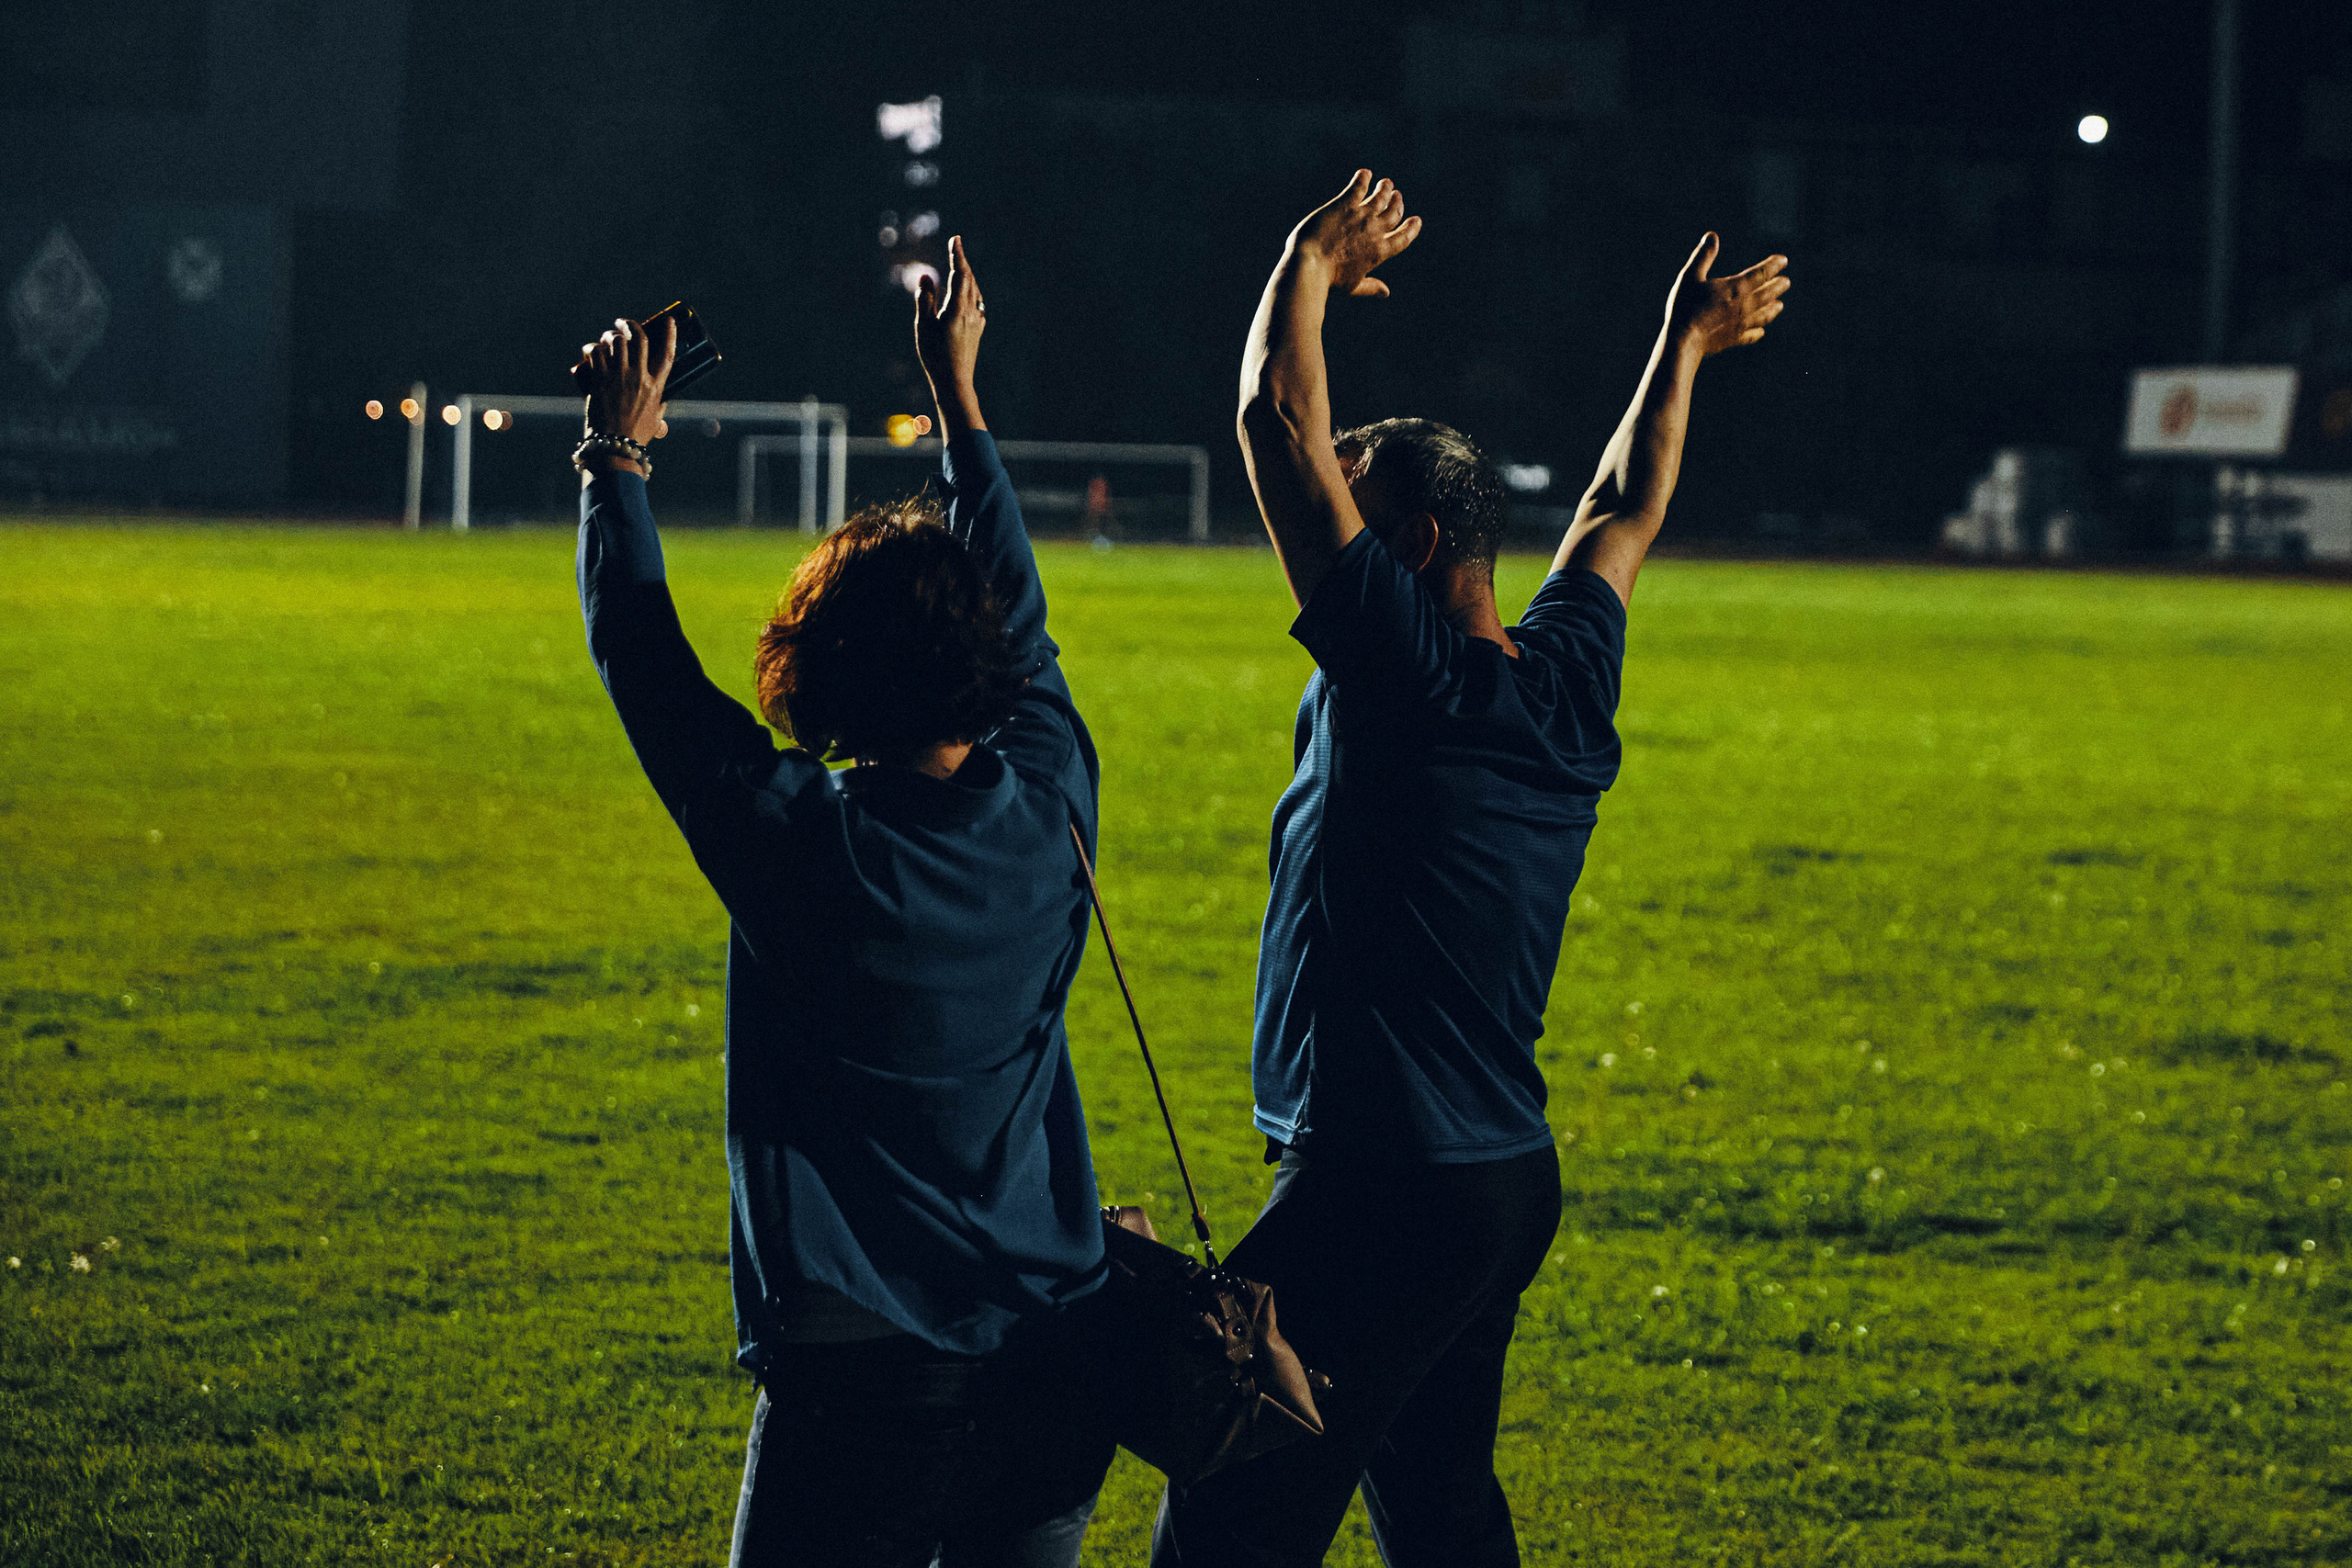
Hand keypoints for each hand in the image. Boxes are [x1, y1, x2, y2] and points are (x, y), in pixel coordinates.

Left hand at [574, 315, 676, 450]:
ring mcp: (618, 378)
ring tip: (607, 337)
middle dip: (630, 325)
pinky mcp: (599, 380)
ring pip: (616, 342)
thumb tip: (663, 403)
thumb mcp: (655, 421)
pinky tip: (592, 350)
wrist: (613, 445)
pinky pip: (596, 353)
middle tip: (623, 323)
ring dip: (610, 335)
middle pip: (638, 339)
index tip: (669, 321)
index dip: (670, 334)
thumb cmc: (636, 436)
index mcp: (655, 387)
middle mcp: (638, 378)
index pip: (667, 354)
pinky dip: (593, 348)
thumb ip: (660, 408)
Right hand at [914, 236, 985, 429]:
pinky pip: (977, 302)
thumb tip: (926, 276)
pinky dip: (972, 290)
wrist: (955, 382)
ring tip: (960, 264)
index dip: (957, 255)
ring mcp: (977, 321)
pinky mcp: (978, 329)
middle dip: (962, 261)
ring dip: (968, 275)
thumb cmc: (934, 355)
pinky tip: (970, 292)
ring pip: (975, 290)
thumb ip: (925, 299)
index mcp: (957, 309)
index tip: (955, 239)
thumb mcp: (924, 326)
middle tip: (956, 245)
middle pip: (969, 279)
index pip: (959, 274)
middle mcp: (971, 312)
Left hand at [1290, 170, 1421, 297]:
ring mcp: (1360, 216)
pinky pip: (1358, 186)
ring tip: (1386, 183)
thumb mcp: (1352, 287)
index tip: (1416, 220)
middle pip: (1394, 212)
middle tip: (1396, 196)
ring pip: (1380, 196)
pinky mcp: (1344, 204)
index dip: (1412, 228)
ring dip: (1385, 188)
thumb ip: (1371, 287)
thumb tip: (1386, 292)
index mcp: (1379, 253)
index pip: (1403, 238)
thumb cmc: (1328, 281)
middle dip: (1397, 203)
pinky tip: (1364, 173)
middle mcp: (1374, 231)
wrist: (1308, 267)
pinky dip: (1363, 178)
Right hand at [1664, 235, 1788, 357]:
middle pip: (1768, 294)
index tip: (1783, 260)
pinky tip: (1761, 331)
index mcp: (1736, 287)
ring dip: (1773, 309)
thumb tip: (1712, 236)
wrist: (1684, 340)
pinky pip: (1751, 335)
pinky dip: (1758, 332)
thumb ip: (1703, 256)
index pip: (1762, 273)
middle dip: (1778, 286)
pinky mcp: (1734, 339)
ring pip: (1764, 315)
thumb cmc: (1685, 306)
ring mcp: (1740, 324)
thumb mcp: (1690, 276)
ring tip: (1780, 305)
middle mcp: (1744, 305)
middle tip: (1786, 282)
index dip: (1773, 265)